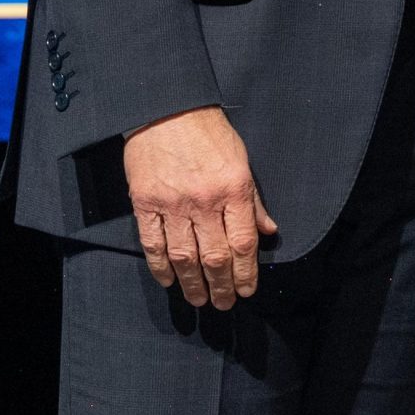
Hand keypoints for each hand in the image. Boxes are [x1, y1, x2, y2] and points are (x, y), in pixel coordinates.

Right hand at [122, 105, 277, 309]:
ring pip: (184, 256)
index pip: (244, 243)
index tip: (247, 290)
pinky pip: (153, 244)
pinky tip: (170, 281)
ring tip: (200, 300)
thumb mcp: (242, 161)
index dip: (246, 273)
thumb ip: (254, 200)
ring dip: (193, 284)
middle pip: (216, 256)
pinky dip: (161, 267)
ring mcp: (173, 204)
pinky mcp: (145, 204)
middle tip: (224, 304)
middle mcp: (205, 201)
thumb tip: (268, 232)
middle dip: (222, 285)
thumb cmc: (210, 134)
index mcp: (234, 189)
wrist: (167, 110)